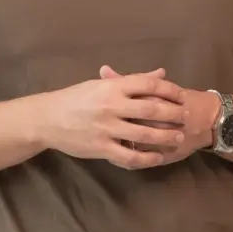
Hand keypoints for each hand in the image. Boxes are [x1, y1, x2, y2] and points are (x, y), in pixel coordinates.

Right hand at [42, 66, 191, 168]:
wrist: (45, 119)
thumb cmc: (76, 98)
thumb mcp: (102, 84)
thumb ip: (133, 80)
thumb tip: (162, 73)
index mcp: (113, 87)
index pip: (150, 85)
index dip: (170, 90)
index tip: (182, 96)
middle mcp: (111, 106)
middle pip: (152, 109)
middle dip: (174, 114)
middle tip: (186, 117)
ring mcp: (105, 128)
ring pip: (144, 134)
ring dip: (166, 137)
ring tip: (179, 137)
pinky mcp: (99, 148)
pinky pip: (129, 156)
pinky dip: (147, 158)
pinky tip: (158, 157)